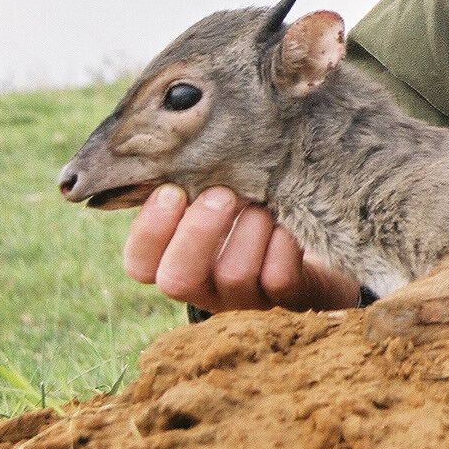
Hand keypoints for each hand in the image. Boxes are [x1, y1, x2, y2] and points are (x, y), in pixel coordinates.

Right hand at [123, 184, 361, 312]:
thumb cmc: (248, 206)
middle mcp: (203, 288)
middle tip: (221, 194)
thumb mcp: (215, 197)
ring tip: (262, 202)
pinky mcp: (285, 299)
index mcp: (174, 263)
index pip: (139, 265)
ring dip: (249, 229)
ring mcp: (244, 299)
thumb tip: (167, 148)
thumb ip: (190, 184)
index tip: (171, 190)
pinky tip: (287, 222)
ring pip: (233, 274)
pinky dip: (283, 243)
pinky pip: (277, 277)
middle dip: (198, 233)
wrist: (309, 239)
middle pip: (178, 280)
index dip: (150, 231)